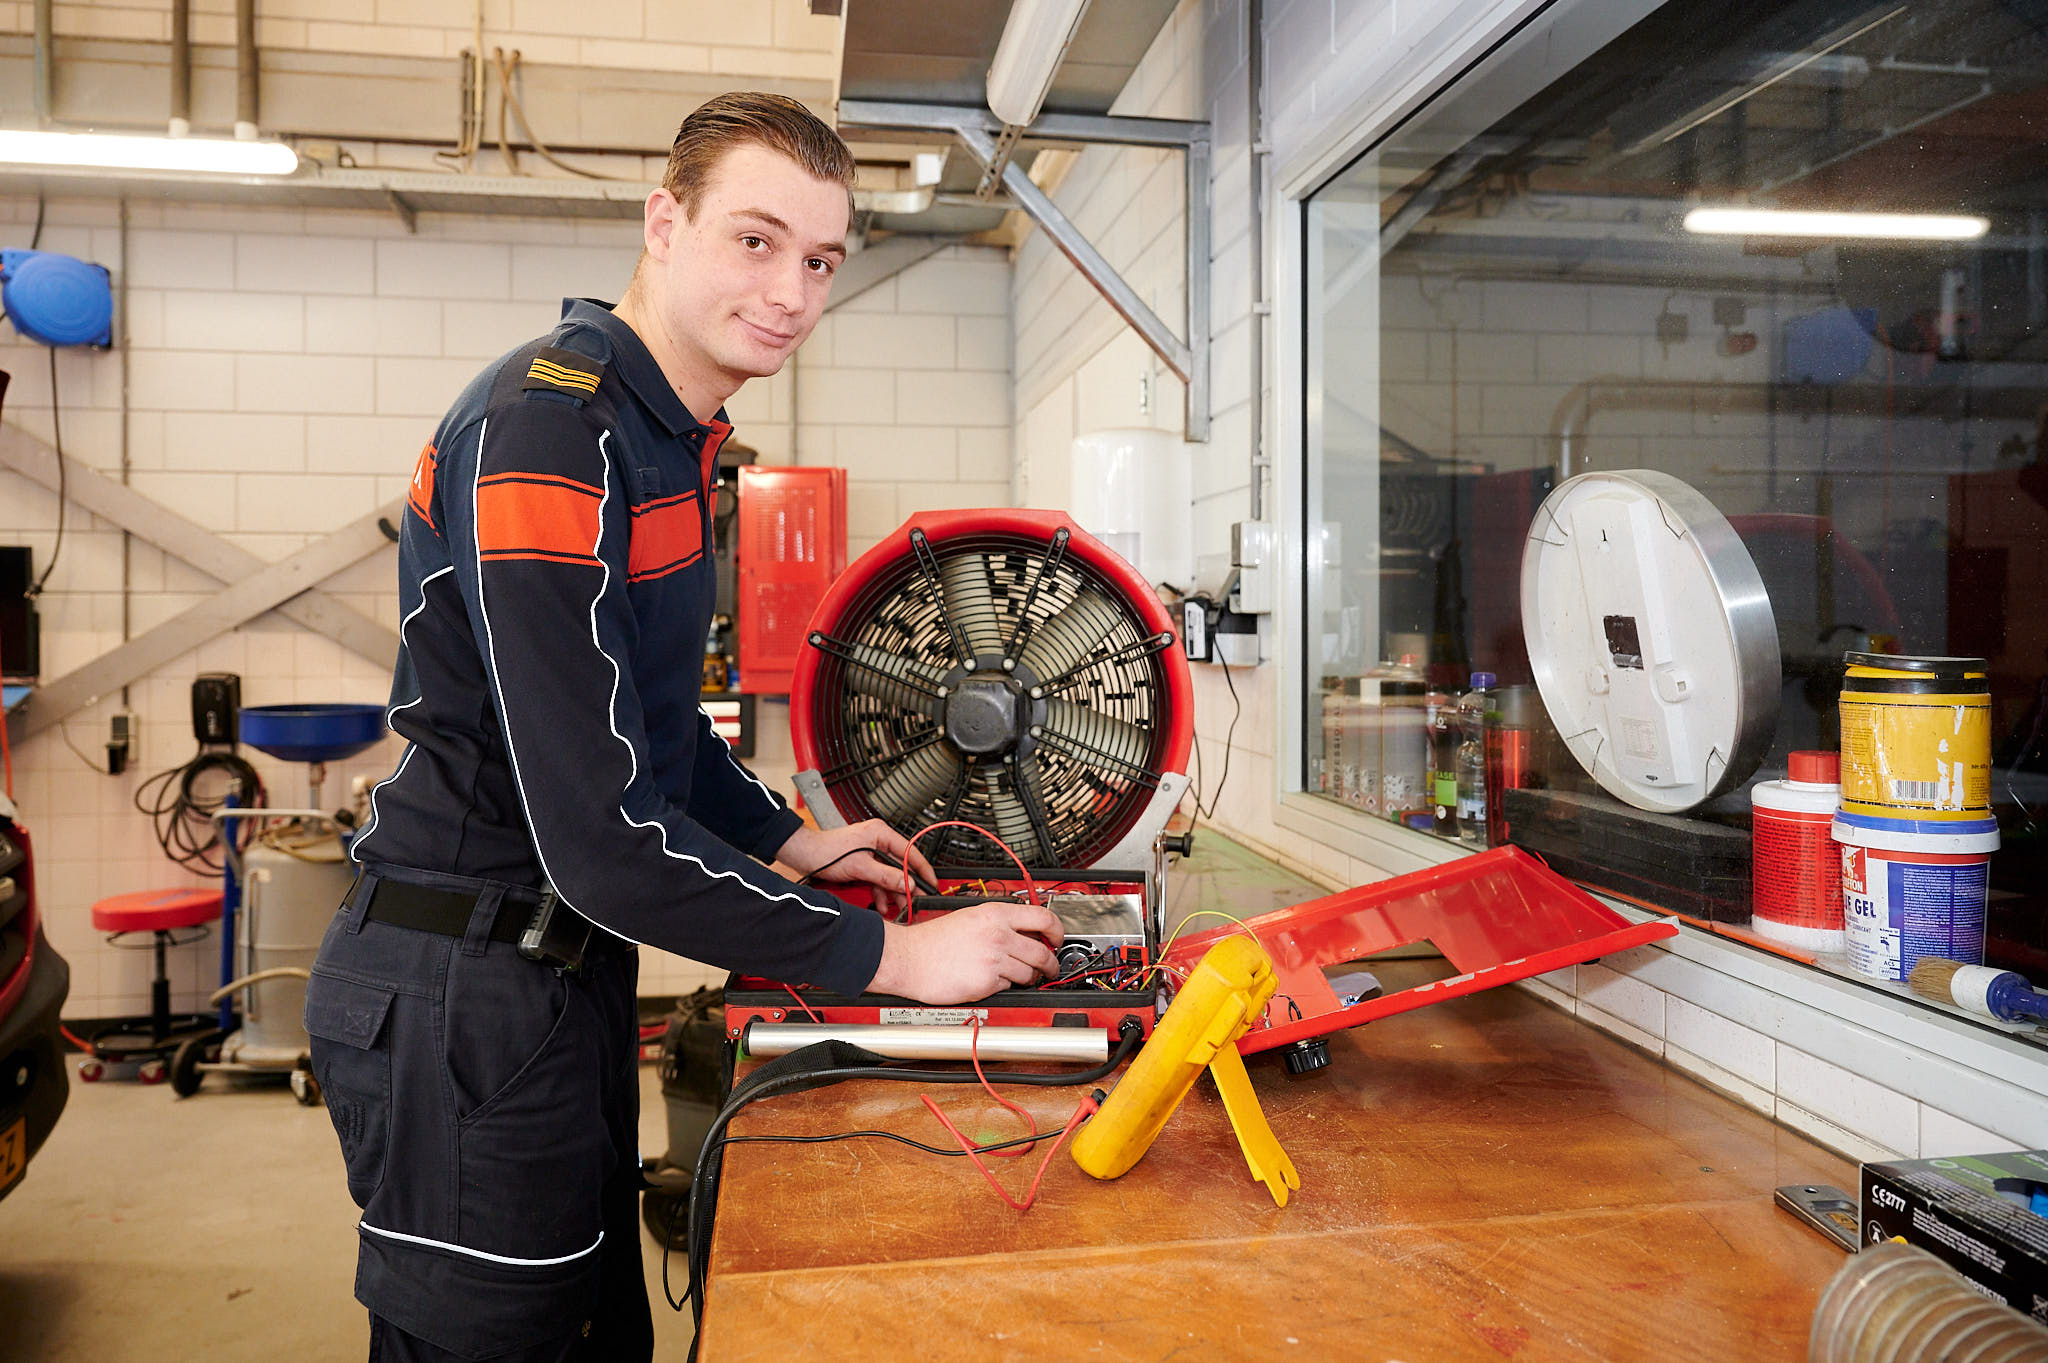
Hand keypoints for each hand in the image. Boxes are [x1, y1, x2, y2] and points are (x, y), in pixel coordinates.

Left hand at [775, 819, 935, 915]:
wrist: (804, 855)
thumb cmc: (826, 852)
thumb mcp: (860, 867)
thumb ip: (886, 875)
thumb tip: (907, 883)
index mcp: (881, 834)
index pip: (910, 851)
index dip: (922, 869)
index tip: (931, 883)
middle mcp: (878, 841)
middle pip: (900, 866)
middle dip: (905, 886)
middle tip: (915, 902)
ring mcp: (871, 853)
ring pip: (889, 875)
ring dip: (892, 893)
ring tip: (898, 908)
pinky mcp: (863, 863)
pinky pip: (878, 879)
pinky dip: (880, 892)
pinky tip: (882, 905)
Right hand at [868, 901, 1063, 1004]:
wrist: (907, 958)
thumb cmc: (932, 940)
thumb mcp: (969, 916)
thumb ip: (998, 921)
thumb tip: (1024, 930)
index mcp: (995, 914)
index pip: (1043, 917)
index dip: (1058, 930)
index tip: (1059, 938)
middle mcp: (998, 935)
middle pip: (1042, 951)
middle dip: (1051, 964)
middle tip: (1050, 967)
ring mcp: (994, 959)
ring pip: (1029, 973)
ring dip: (1029, 978)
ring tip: (1019, 977)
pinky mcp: (986, 982)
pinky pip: (1008, 987)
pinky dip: (1004, 986)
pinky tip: (990, 980)